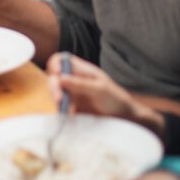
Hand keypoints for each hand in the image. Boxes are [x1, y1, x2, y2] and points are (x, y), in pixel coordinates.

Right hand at [45, 56, 163, 135]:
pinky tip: (70, 116)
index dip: (55, 65)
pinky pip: (60, 107)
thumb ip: (80, 84)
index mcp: (81, 70)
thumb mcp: (100, 89)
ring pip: (55, 93)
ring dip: (57, 101)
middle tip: (60, 100)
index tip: (57, 74)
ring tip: (68, 111)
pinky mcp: (71, 108)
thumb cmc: (116, 99)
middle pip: (54, 77)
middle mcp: (73, 80)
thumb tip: (60, 78)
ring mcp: (72, 94)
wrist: (125, 118)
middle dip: (54, 87)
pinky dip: (62, 111)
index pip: (61, 60)